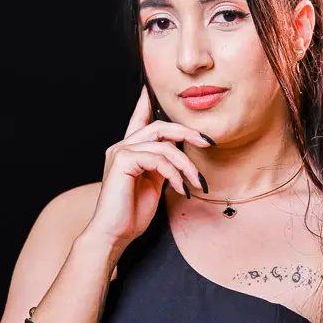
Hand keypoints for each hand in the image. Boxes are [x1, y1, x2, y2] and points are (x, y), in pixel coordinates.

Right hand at [82, 85, 212, 249]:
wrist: (115, 234)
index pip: (139, 119)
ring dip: (186, 164)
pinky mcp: (122, 161)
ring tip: (196, 183)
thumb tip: (178, 155)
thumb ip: (163, 166)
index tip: (150, 88)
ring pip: (164, 145)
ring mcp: (120, 152)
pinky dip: (174, 173)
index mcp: (129, 151)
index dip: (146, 103)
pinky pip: (158, 159)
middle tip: (208, 143)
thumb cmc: (132, 214)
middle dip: (187, 133)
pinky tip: (180, 189)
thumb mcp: (154, 185)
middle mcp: (122, 147)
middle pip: (160, 127)